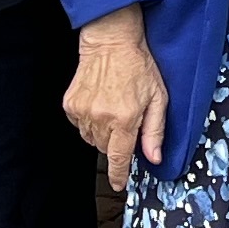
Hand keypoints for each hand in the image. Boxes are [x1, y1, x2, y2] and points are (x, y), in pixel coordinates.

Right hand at [65, 7, 168, 187]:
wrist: (110, 42)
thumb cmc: (139, 66)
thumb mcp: (158, 98)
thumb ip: (155, 131)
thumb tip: (154, 158)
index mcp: (124, 119)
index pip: (119, 158)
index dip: (119, 175)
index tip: (119, 185)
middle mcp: (100, 118)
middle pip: (104, 149)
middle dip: (115, 143)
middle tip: (125, 122)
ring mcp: (82, 112)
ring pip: (90, 138)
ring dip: (102, 132)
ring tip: (112, 108)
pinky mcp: (70, 105)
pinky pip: (79, 125)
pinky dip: (89, 120)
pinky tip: (100, 103)